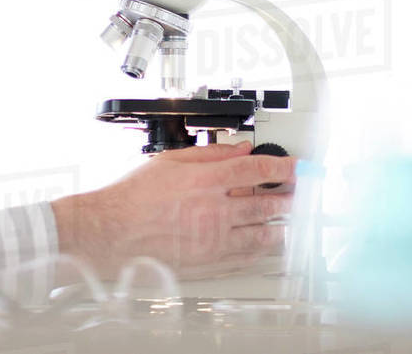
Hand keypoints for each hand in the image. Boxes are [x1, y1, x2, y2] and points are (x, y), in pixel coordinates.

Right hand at [50, 141, 295, 278]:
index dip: (283, 167)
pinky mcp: (208, 262)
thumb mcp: (169, 160)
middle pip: (266, 203)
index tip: (296, 167)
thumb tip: (239, 149)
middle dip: (289, 197)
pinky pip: (246, 257)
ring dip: (282, 225)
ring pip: (262, 233)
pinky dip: (262, 250)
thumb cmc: (132, 198)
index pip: (257, 170)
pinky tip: (268, 244)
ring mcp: (213, 239)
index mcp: (206, 180)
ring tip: (291, 219)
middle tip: (301, 193)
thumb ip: (210, 153)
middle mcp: (214, 210)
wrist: (110, 234)